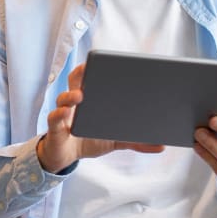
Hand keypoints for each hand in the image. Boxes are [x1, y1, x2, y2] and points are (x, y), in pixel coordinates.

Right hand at [38, 64, 165, 172]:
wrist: (65, 157)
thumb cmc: (88, 141)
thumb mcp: (115, 141)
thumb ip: (135, 140)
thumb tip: (162, 146)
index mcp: (89, 101)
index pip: (93, 79)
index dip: (99, 68)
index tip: (110, 60)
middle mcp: (74, 103)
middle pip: (75, 81)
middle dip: (82, 72)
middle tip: (89, 67)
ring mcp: (63, 114)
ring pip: (63, 98)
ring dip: (71, 95)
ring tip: (80, 96)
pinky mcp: (54, 129)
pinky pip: (54, 119)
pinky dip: (58, 115)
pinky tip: (65, 113)